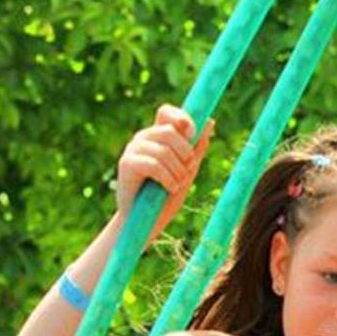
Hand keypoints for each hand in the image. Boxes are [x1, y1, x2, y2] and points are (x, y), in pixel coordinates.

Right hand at [115, 105, 213, 239]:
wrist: (146, 223)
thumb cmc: (166, 196)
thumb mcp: (188, 171)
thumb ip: (197, 148)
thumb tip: (210, 122)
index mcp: (158, 136)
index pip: (167, 112)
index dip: (181, 117)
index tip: (193, 134)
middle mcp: (144, 138)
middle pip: (170, 132)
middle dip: (186, 154)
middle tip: (187, 172)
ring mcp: (133, 149)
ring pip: (164, 150)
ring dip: (178, 171)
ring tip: (178, 185)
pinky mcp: (126, 164)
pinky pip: (154, 164)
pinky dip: (168, 178)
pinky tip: (170, 189)